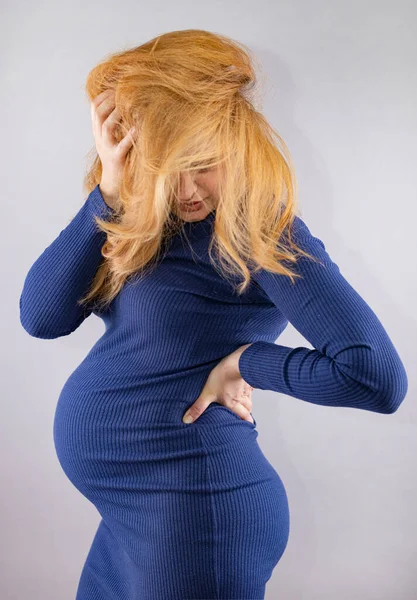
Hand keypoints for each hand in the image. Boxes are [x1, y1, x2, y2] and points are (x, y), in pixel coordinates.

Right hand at [90, 89, 136, 208]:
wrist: (114, 183)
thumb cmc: (118, 158)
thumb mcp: (113, 138)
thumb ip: (116, 123)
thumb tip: (125, 104)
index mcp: (98, 131)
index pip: (95, 107)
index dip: (104, 94)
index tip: (116, 86)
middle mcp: (99, 138)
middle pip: (99, 113)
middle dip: (110, 100)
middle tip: (123, 92)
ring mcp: (106, 148)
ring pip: (106, 126)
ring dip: (117, 114)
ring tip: (128, 105)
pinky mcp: (116, 159)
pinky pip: (122, 145)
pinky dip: (130, 135)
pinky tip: (138, 127)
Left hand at [182, 343, 254, 423]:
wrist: (236, 361)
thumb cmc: (223, 375)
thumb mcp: (207, 393)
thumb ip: (199, 407)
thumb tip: (187, 420)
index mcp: (233, 403)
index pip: (244, 416)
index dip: (247, 421)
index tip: (248, 425)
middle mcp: (242, 397)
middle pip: (248, 408)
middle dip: (247, 413)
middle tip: (246, 416)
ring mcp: (247, 387)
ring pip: (250, 397)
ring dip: (248, 400)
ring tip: (243, 401)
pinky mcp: (249, 377)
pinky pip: (251, 385)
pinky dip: (249, 388)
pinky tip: (245, 385)